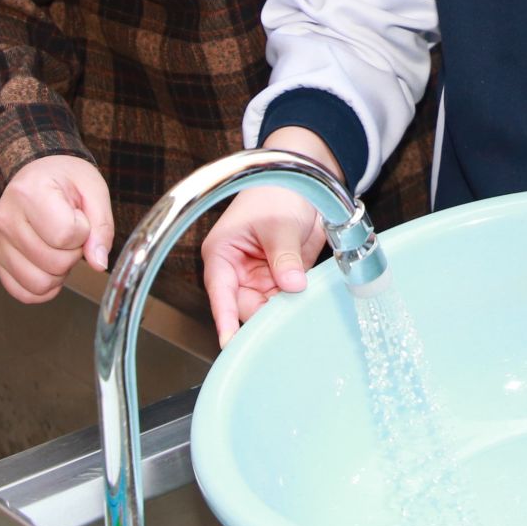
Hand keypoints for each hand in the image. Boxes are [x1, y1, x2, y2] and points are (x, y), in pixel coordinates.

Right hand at [0, 154, 114, 304]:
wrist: (35, 177)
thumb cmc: (64, 180)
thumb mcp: (92, 188)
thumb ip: (102, 225)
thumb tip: (98, 263)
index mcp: (29, 192)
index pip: (66, 235)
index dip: (83, 232)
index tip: (78, 217)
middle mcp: (6, 218)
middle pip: (54, 263)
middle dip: (74, 253)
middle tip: (71, 234)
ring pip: (40, 284)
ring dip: (59, 272)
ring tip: (59, 248)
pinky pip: (24, 293)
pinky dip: (44, 288)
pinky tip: (49, 266)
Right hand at [201, 128, 340, 347]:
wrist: (303, 183)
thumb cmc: (276, 192)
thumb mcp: (279, 222)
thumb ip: (284, 254)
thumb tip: (292, 285)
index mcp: (223, 253)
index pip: (220, 292)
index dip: (225, 318)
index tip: (230, 343)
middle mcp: (237, 270)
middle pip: (245, 307)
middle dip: (264, 318)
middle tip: (283, 326)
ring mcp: (260, 278)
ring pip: (267, 309)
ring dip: (282, 315)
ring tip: (298, 319)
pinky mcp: (281, 281)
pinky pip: (285, 303)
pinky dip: (295, 308)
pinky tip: (305, 313)